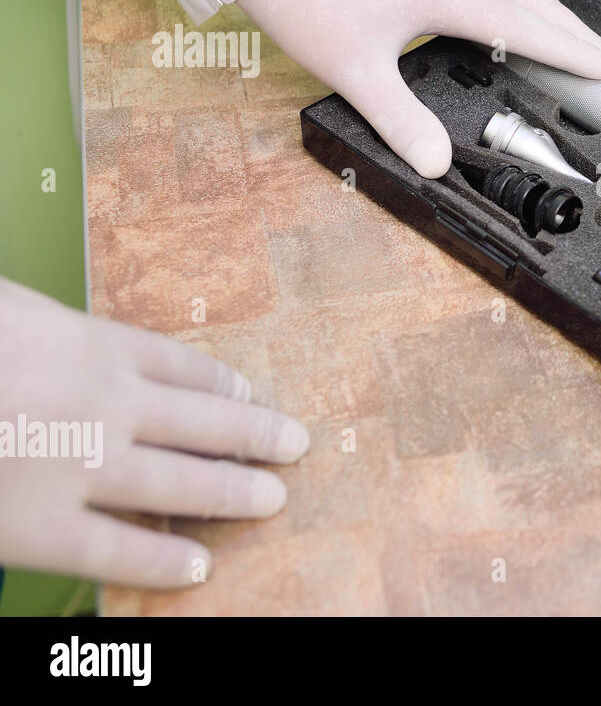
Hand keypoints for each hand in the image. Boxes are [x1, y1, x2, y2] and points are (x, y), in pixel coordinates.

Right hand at [0, 278, 308, 588]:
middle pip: (205, 421)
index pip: (183, 367)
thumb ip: (47, 328)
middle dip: (256, 434)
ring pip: (182, 483)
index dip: (225, 384)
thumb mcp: (8, 310)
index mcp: (90, 343)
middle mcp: (104, 403)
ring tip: (273, 497)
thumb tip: (65, 336)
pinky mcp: (38, 526)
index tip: (255, 394)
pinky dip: (164, 559)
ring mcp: (78, 466)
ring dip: (235, 491)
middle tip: (297, 444)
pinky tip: (200, 566)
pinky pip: (118, 548)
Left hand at [237, 0, 600, 178]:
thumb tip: (436, 161)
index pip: (523, 27)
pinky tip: (517, 12)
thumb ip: (401, 120)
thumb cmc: (310, 3)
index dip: (569, 50)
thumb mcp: (356, 72)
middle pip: (532, 1)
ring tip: (577, 38)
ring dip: (551, 12)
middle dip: (573, 32)